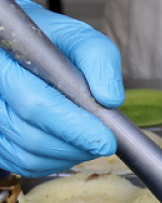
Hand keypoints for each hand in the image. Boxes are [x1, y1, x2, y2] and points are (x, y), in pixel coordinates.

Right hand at [0, 0, 122, 176]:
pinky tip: (70, 145)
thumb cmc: (50, 42)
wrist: (25, 48)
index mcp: (3, 62)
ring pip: (27, 156)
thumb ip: (97, 59)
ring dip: (67, 154)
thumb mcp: (78, 38)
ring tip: (89, 138)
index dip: (73, 126)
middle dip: (75, 144)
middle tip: (105, 141)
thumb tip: (109, 98)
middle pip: (30, 135)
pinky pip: (23, 164)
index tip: (105, 138)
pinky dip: (54, 161)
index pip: (35, 103)